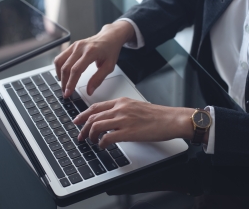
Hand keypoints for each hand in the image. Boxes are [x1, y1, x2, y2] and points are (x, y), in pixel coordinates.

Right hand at [54, 21, 134, 97]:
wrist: (109, 37)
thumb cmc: (110, 51)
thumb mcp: (109, 67)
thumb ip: (98, 79)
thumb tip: (89, 91)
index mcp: (91, 52)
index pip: (76, 70)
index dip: (70, 83)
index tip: (68, 93)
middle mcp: (80, 47)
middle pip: (66, 67)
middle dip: (64, 82)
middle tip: (65, 93)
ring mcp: (74, 45)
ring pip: (59, 61)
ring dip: (59, 75)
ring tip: (64, 84)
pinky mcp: (72, 46)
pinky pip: (60, 57)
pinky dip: (59, 68)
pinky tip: (63, 75)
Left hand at [73, 97, 195, 148]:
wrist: (171, 119)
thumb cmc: (157, 115)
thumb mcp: (136, 106)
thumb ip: (122, 110)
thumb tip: (111, 119)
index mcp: (121, 101)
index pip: (96, 107)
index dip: (83, 114)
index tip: (78, 120)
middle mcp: (120, 108)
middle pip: (93, 117)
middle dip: (83, 127)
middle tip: (81, 135)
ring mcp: (123, 120)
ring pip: (96, 126)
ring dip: (91, 136)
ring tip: (92, 142)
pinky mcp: (128, 132)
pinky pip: (107, 138)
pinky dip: (101, 143)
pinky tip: (103, 146)